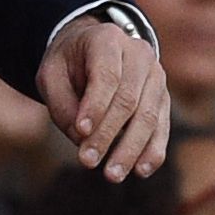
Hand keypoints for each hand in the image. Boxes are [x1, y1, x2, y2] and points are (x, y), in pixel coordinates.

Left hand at [38, 14, 170, 181]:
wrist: (94, 49)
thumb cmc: (69, 64)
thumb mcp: (52, 75)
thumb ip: (62, 104)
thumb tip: (82, 138)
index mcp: (108, 39)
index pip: (107, 75)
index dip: (95, 105)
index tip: (80, 132)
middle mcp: (139, 54)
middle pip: (128, 100)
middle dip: (108, 135)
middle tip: (87, 162)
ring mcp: (156, 76)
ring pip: (148, 116)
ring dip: (130, 149)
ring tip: (112, 175)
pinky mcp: (163, 98)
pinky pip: (162, 127)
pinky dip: (153, 150)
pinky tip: (141, 171)